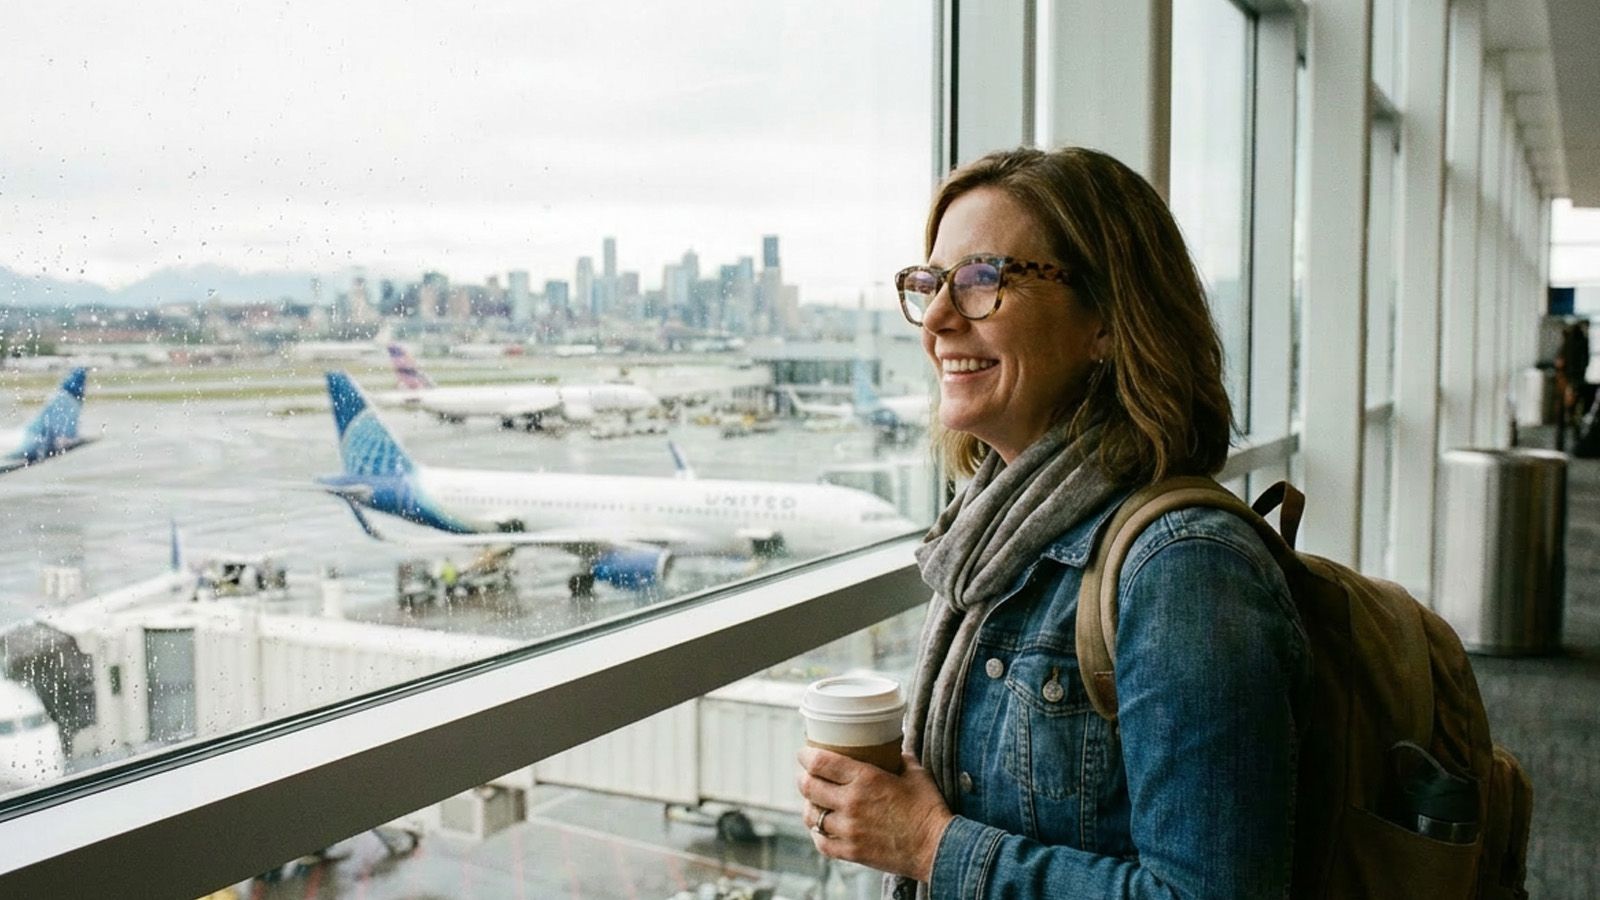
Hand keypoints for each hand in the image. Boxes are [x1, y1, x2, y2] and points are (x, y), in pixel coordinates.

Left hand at [795, 748, 953, 880]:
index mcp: (865, 778)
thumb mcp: (915, 773)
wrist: (937, 848)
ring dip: (809, 806)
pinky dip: (818, 833)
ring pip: (811, 816)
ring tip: (814, 802)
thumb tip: (892, 747)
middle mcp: (851, 803)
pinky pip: (821, 842)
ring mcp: (849, 829)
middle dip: (802, 777)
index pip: (820, 763)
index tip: (804, 753)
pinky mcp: (851, 852)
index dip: (806, 755)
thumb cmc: (929, 809)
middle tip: (806, 774)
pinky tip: (823, 827)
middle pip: (808, 786)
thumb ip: (899, 757)